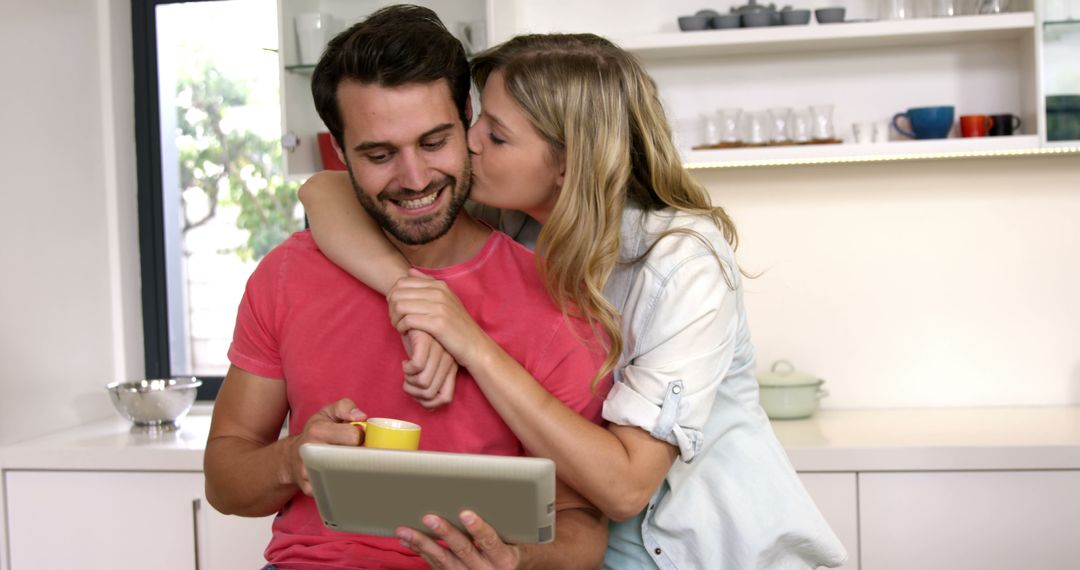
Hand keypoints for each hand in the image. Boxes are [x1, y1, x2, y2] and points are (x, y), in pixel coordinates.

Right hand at [287, 399, 365, 494]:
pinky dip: (344, 485)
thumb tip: (361, 416)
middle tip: (360, 454)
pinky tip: (343, 477)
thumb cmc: (315, 433)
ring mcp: (309, 472)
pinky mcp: (310, 489)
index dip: (361, 437)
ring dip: (354, 473)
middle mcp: (311, 452)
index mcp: (318, 431)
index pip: (353, 436)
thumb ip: (345, 407)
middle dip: (360, 457)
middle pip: (350, 458)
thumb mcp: (327, 413)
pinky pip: (335, 491)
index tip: (360, 439)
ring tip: (352, 465)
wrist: (291, 458)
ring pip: (344, 477)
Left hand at [388, 269, 492, 368]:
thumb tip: (409, 270)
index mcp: (439, 285)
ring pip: (400, 306)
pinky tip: (405, 332)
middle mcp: (439, 293)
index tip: (396, 309)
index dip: (393, 296)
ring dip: (394, 318)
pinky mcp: (437, 323)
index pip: (402, 283)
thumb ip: (427, 284)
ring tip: (399, 326)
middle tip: (395, 319)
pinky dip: (401, 327)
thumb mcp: (446, 300)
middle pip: (398, 294)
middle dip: (391, 308)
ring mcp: (439, 307)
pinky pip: (407, 320)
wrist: (474, 345)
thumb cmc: (457, 325)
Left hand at [396, 511, 520, 569]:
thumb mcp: (517, 539)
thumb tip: (482, 495)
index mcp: (505, 559)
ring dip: (422, 543)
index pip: (491, 542)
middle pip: (462, 550)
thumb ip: (503, 524)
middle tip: (429, 517)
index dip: (478, 528)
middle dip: (445, 533)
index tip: (466, 513)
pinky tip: (408, 541)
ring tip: (404, 530)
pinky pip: (435, 566)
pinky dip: (421, 552)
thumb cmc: (514, 549)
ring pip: (443, 560)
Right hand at [400, 329, 457, 408]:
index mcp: (451, 368)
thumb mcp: (427, 365)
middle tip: (407, 381)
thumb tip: (430, 407)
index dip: (429, 404)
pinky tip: (405, 362)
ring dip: (409, 381)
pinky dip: (407, 369)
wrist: (413, 315)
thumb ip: (430, 384)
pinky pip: (417, 366)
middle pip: (431, 394)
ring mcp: (439, 350)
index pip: (445, 398)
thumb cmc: (418, 343)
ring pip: (424, 382)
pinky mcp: (427, 341)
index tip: (417, 396)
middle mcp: (449, 360)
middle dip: (414, 393)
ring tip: (406, 371)